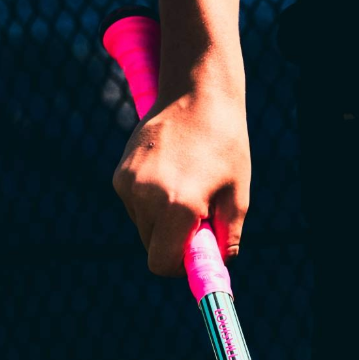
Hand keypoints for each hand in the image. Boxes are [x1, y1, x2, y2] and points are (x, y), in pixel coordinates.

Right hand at [112, 84, 249, 276]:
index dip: (178, 266)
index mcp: (178, 207)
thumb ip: (227, 239)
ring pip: (143, 227)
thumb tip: (217, 267)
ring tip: (185, 185)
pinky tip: (169, 174)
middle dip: (173, 241)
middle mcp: (147, 197)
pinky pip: (135, 206)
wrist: (197, 91)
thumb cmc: (225, 145)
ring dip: (163, 220)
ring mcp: (128, 184)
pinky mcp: (119, 174)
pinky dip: (151, 202)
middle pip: (152, 247)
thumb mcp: (238, 197)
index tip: (194, 252)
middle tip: (198, 213)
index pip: (161, 263)